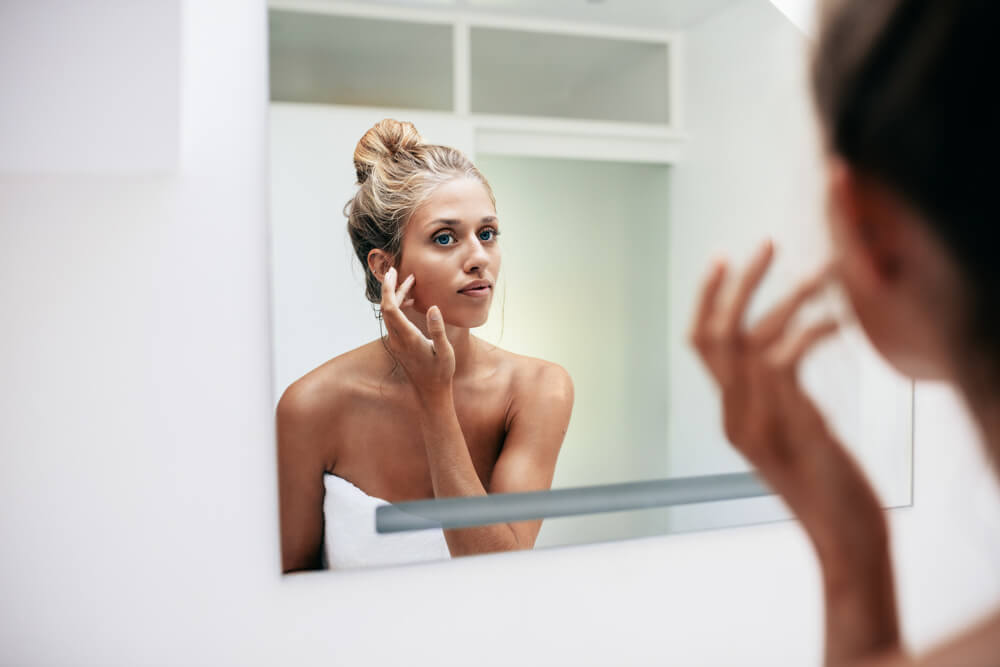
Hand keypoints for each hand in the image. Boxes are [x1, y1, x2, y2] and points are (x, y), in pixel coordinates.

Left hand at [380, 267, 455, 397]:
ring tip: (411, 284)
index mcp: (407, 337)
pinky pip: (393, 320)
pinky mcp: (398, 343)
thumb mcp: (445, 351)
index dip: (388, 288)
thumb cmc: (440, 372)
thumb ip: (438, 329)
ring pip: (389, 313)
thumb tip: (433, 308)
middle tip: (403, 272)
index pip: (390, 308)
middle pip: (387, 307)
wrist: (430, 391)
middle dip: (393, 288)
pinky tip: (410, 302)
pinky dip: (399, 307)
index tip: (392, 272)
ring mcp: (395, 342)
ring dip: (397, 297)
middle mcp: (397, 339)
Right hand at [688, 240, 840, 475]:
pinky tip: (835, 320)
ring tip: (827, 272)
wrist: (843, 534)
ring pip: (751, 340)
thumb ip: (780, 396)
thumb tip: (784, 348)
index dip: (706, 300)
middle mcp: (732, 415)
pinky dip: (808, 331)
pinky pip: (783, 361)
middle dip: (739, 284)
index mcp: (730, 415)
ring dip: (788, 298)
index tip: (723, 259)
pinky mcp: (786, 425)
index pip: (701, 346)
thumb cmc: (830, 483)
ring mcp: (755, 422)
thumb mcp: (799, 432)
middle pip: (715, 335)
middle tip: (765, 244)